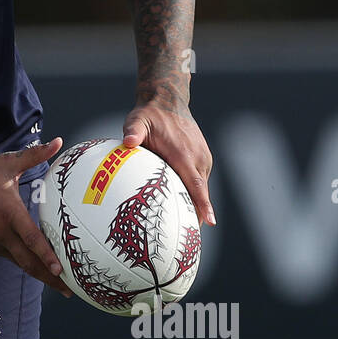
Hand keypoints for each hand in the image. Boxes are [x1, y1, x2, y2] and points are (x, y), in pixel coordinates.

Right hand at [0, 139, 72, 293]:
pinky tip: (35, 264)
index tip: (62, 270)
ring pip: (19, 262)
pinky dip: (22, 261)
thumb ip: (35, 155)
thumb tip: (58, 142)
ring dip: (38, 272)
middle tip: (70, 291)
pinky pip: (8, 255)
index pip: (32, 240)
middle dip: (50, 279)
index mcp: (9, 214)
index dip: (47, 257)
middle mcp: (1, 233)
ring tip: (58, 281)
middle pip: (28, 263)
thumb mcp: (6, 164)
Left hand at [122, 98, 214, 225]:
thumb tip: (128, 142)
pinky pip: (198, 179)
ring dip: (196, 205)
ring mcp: (203, 157)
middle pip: (200, 192)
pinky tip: (182, 206)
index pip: (196, 184)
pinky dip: (194, 193)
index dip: (203, 204)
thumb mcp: (137, 120)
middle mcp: (198, 158)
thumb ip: (133, 131)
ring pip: (200, 187)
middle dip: (199, 214)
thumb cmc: (149, 114)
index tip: (209, 222)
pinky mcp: (202, 157)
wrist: (168, 100)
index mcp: (184, 154)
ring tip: (186, 229)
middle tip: (189, 238)